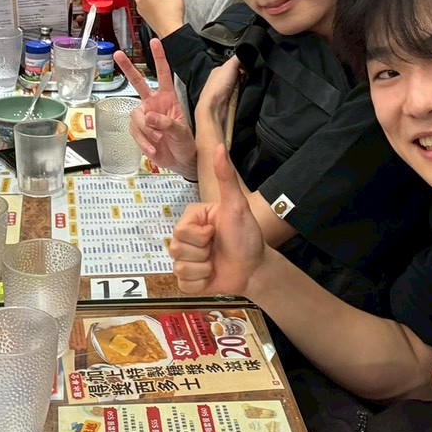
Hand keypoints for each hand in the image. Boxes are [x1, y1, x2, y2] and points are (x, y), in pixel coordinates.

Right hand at [115, 39, 195, 177]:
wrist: (181, 162)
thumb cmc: (187, 144)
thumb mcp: (181, 133)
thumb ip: (166, 124)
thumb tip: (149, 117)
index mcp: (168, 99)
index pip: (163, 74)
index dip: (159, 58)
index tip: (155, 42)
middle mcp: (154, 104)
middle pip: (138, 83)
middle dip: (128, 68)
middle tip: (117, 54)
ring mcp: (146, 118)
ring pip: (136, 116)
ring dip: (146, 131)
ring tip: (159, 141)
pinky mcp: (139, 132)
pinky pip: (135, 133)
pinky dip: (144, 142)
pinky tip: (153, 149)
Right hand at [168, 143, 266, 296]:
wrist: (256, 268)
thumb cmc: (247, 236)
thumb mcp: (237, 206)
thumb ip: (226, 177)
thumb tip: (219, 147)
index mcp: (193, 220)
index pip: (180, 231)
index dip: (200, 236)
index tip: (216, 232)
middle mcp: (186, 238)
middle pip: (176, 250)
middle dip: (202, 254)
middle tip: (217, 248)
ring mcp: (186, 259)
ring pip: (179, 268)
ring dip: (203, 269)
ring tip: (216, 263)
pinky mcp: (188, 280)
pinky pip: (183, 285)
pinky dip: (201, 283)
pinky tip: (212, 276)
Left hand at [193, 56, 242, 153]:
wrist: (215, 107)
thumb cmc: (217, 86)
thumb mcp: (229, 66)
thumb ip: (237, 58)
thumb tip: (245, 54)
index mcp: (219, 71)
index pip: (234, 64)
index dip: (243, 64)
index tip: (248, 66)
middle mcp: (221, 80)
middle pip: (238, 75)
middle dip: (244, 75)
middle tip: (246, 76)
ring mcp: (225, 91)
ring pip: (240, 85)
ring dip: (244, 85)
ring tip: (244, 85)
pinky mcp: (229, 101)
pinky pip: (240, 94)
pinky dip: (243, 94)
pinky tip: (243, 93)